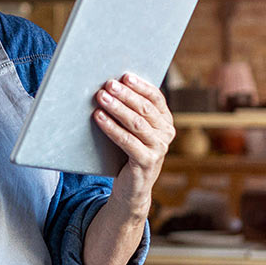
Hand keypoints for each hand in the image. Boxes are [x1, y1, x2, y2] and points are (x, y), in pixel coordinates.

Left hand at [93, 73, 173, 217]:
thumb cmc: (129, 153)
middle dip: (125, 95)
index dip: (140, 86)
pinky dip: (111, 127)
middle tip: (108, 84)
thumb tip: (110, 86)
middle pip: (145, 109)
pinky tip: (98, 118)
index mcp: (165, 122)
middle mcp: (166, 134)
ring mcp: (159, 149)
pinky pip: (127, 141)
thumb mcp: (134, 131)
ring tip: (100, 97)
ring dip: (117, 108)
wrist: (132, 188)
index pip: (156, 98)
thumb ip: (131, 112)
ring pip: (136, 123)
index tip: (124, 76)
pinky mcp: (147, 162)